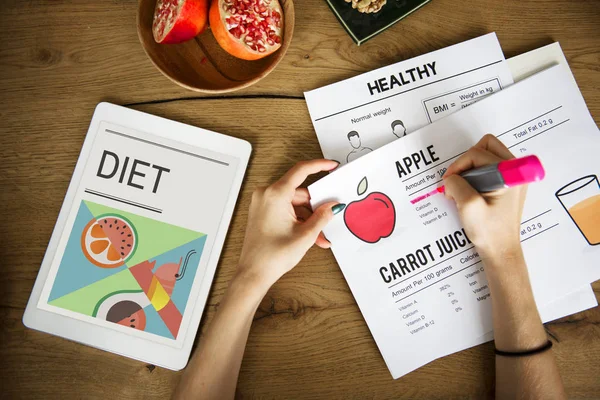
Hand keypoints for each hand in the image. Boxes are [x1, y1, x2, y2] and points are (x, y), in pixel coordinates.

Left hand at [236, 159, 339, 291]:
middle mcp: (266, 194)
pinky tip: (309, 236)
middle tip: (330, 215)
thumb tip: (333, 206)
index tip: (331, 165)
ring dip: (309, 218)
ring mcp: (263, 203)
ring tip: (320, 237)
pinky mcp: (262, 212)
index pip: (301, 170)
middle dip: (316, 207)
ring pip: (294, 204)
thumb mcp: (305, 235)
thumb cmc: (272, 256)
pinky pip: (285, 210)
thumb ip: (322, 216)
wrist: (253, 273)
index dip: (319, 166)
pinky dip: (298, 220)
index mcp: (275, 194)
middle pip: (300, 192)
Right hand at [443, 134, 526, 259]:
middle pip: (486, 147)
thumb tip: (451, 177)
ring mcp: (513, 177)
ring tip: (462, 189)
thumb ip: (457, 184)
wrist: (501, 251)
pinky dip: (475, 176)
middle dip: (466, 162)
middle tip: (457, 182)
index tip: (448, 182)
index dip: (459, 165)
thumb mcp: (468, 206)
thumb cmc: (489, 231)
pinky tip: (469, 193)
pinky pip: (488, 168)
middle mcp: (515, 171)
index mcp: (511, 174)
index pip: (478, 154)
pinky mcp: (507, 185)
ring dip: (470, 169)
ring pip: (486, 156)